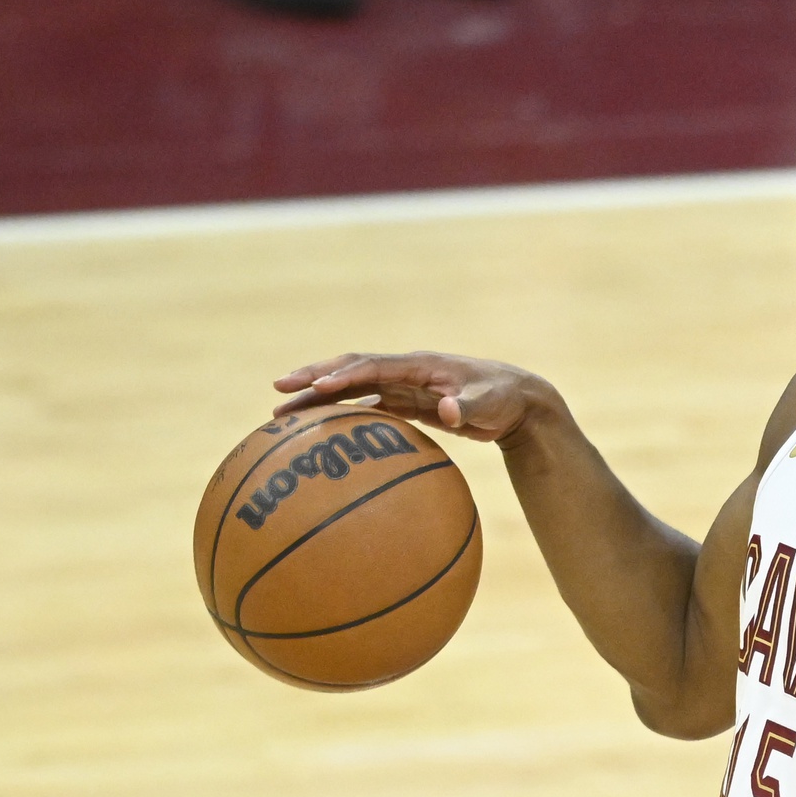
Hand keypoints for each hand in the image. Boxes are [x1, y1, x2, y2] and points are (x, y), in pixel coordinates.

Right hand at [272, 351, 547, 445]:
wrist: (516, 399)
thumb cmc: (503, 399)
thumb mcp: (490, 405)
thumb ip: (469, 407)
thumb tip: (449, 410)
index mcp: (420, 366)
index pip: (372, 367)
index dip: (344, 376)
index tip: (316, 388)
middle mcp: (405, 370)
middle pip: (350, 368)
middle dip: (314, 377)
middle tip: (279, 389)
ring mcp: (403, 384)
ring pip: (351, 386)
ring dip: (317, 396)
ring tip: (281, 412)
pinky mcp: (405, 400)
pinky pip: (364, 404)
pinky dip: (339, 412)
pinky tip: (317, 431)